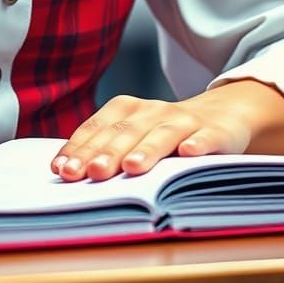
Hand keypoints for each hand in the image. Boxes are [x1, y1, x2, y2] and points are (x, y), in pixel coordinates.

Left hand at [52, 81, 283, 181]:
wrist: (222, 115)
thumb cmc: (165, 132)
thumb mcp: (134, 135)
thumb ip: (105, 147)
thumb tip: (63, 168)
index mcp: (127, 110)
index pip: (98, 128)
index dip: (80, 147)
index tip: (62, 169)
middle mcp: (153, 111)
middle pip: (126, 132)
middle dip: (106, 152)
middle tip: (90, 172)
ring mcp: (185, 119)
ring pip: (162, 133)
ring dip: (147, 149)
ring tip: (132, 167)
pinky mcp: (215, 131)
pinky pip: (206, 137)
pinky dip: (198, 144)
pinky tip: (189, 153)